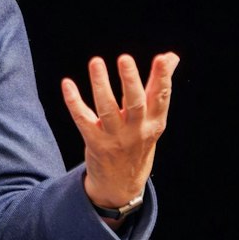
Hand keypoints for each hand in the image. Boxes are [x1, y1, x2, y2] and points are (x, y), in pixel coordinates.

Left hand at [60, 52, 179, 210]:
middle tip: (124, 58)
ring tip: (96, 62)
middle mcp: (137, 130)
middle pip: (135, 103)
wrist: (122, 183)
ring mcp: (115, 138)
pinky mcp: (94, 143)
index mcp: (155, 122)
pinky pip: (83, 119)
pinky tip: (67, 84)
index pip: (161, 97)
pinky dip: (74, 102)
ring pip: (107, 109)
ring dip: (101, 85)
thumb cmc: (138, 140)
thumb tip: (171, 56)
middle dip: (130, 81)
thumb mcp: (154, 118)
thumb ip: (158, 86)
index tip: (163, 58)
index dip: (163, 77)